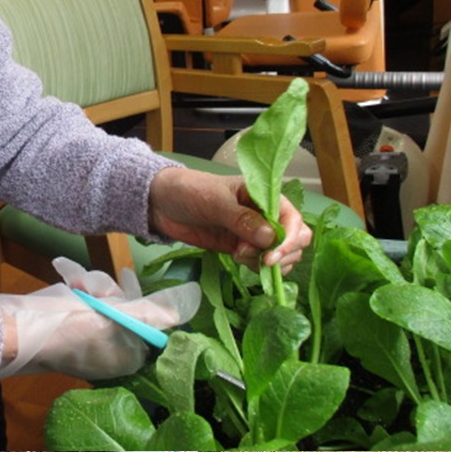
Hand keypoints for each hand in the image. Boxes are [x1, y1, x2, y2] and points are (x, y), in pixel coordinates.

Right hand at [0, 257, 199, 379]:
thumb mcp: (116, 318)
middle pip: (130, 303)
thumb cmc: (66, 330)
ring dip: (92, 282)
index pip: (154, 324)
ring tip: (75, 287)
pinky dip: (75, 279)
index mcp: (129, 356)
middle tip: (95, 291)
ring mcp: (90, 329)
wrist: (14, 327)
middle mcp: (113, 345)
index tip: (131, 283)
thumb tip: (194, 299)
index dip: (144, 301)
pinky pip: (86, 288)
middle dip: (111, 290)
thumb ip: (157, 308)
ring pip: (107, 290)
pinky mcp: (72, 312)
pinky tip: (63, 273)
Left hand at [148, 166, 311, 272]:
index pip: (293, 219)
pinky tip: (237, 259)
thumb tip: (270, 238)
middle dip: (281, 253)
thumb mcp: (215, 201)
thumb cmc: (190, 191)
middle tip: (255, 258)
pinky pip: (263, 263)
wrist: (162, 203)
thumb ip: (241, 219)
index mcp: (265, 195)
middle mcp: (266, 214)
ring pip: (283, 255)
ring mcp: (255, 233)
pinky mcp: (243, 248)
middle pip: (296, 240)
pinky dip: (257, 267)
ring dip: (267, 262)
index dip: (289, 239)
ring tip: (238, 254)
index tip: (271, 255)